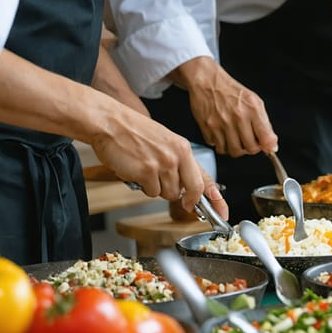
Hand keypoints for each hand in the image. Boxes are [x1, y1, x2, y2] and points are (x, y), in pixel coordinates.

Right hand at [89, 105, 214, 213]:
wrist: (109, 122)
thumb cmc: (133, 131)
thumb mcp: (165, 142)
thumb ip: (179, 162)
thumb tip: (188, 186)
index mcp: (183, 148)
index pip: (205, 177)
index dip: (215, 198)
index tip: (222, 210)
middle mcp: (176, 156)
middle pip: (193, 191)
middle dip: (188, 200)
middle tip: (183, 203)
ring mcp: (162, 165)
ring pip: (169, 194)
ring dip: (158, 188)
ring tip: (146, 171)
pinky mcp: (146, 172)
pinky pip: (151, 192)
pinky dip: (143, 187)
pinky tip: (136, 171)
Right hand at [171, 57, 277, 156]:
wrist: (207, 81)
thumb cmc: (231, 91)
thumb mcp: (254, 101)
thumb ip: (265, 124)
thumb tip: (272, 145)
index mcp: (252, 109)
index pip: (266, 139)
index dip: (268, 146)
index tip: (266, 146)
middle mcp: (237, 117)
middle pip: (250, 149)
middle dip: (251, 147)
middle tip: (248, 140)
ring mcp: (221, 123)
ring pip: (234, 151)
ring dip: (236, 148)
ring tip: (236, 139)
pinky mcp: (208, 128)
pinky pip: (218, 147)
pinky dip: (221, 145)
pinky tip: (223, 135)